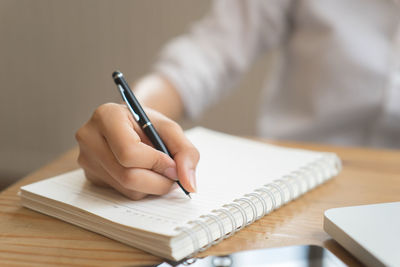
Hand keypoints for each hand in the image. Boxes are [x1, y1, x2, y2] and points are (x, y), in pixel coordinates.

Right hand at [75, 103, 198, 199]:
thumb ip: (186, 152)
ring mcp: (87, 160)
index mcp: (106, 116)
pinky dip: (141, 188)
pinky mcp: (91, 177)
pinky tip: (143, 173)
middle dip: (158, 181)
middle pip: (127, 176)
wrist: (131, 124)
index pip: (129, 152)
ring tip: (158, 169)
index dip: (156, 163)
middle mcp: (89, 137)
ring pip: (127, 189)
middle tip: (173, 176)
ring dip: (152, 186)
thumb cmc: (149, 124)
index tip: (173, 164)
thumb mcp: (171, 129)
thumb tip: (189, 184)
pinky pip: (122, 193)